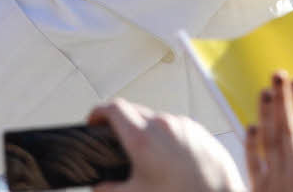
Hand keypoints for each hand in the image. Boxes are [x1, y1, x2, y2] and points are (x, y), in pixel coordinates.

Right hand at [87, 99, 244, 191]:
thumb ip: (111, 191)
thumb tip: (99, 188)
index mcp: (142, 137)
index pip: (114, 108)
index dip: (99, 112)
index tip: (93, 120)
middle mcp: (162, 125)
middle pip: (133, 110)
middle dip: (120, 122)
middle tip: (114, 140)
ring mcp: (182, 124)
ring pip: (155, 118)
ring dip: (145, 129)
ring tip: (146, 154)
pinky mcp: (198, 130)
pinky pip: (175, 125)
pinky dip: (166, 135)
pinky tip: (169, 157)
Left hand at [246, 71, 292, 191]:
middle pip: (288, 129)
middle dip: (283, 99)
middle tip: (278, 75)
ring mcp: (276, 182)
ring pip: (270, 140)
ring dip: (267, 114)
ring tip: (265, 90)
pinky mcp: (259, 191)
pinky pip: (253, 164)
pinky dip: (252, 146)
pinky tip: (252, 127)